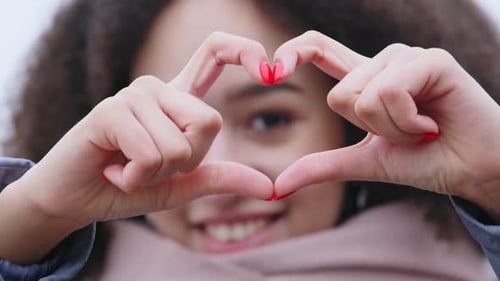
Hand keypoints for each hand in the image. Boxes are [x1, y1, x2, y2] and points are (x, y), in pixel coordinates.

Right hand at [0, 32, 275, 263]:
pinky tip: (114, 169)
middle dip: (186, 162)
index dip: (243, 51)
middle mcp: (158, 88)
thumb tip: (270, 188)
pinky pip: (150, 154)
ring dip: (155, 174)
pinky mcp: (111, 111)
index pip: (214, 53)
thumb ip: (221, 179)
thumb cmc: (130, 186)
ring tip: (128, 167)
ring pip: (179, 146)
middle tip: (150, 166)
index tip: (268, 67)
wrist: (78, 199)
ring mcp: (134, 95)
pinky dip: (136, 178)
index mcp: (178, 99)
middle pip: (209, 122)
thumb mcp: (183, 184)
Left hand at [273, 31, 499, 218]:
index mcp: (365, 80)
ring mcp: (407, 58)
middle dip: (371, 129)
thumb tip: (276, 187)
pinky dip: (408, 122)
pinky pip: (390, 93)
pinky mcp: (431, 60)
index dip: (294, 52)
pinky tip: (433, 123)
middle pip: (339, 95)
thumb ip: (321, 166)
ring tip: (422, 129)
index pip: (319, 49)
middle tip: (406, 133)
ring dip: (393, 129)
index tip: (273, 70)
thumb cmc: (424, 160)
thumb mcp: (364, 162)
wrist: (470, 170)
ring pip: (363, 96)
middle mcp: (382, 63)